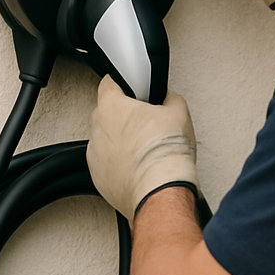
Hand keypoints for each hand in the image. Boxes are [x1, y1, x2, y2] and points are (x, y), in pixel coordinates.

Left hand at [86, 76, 197, 220]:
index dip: (123, 83)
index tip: (134, 89)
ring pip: (106, 140)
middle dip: (124, 115)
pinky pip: (108, 164)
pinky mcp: (99, 179)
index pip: (108, 83)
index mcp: (111, 107)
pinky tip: (140, 166)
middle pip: (107, 113)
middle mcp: (97, 130)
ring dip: (121, 140)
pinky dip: (120, 163)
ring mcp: (95, 156)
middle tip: (147, 122)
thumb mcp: (179, 112)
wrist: (161, 192)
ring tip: (145, 148)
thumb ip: (168, 97)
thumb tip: (167, 98)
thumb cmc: (165, 153)